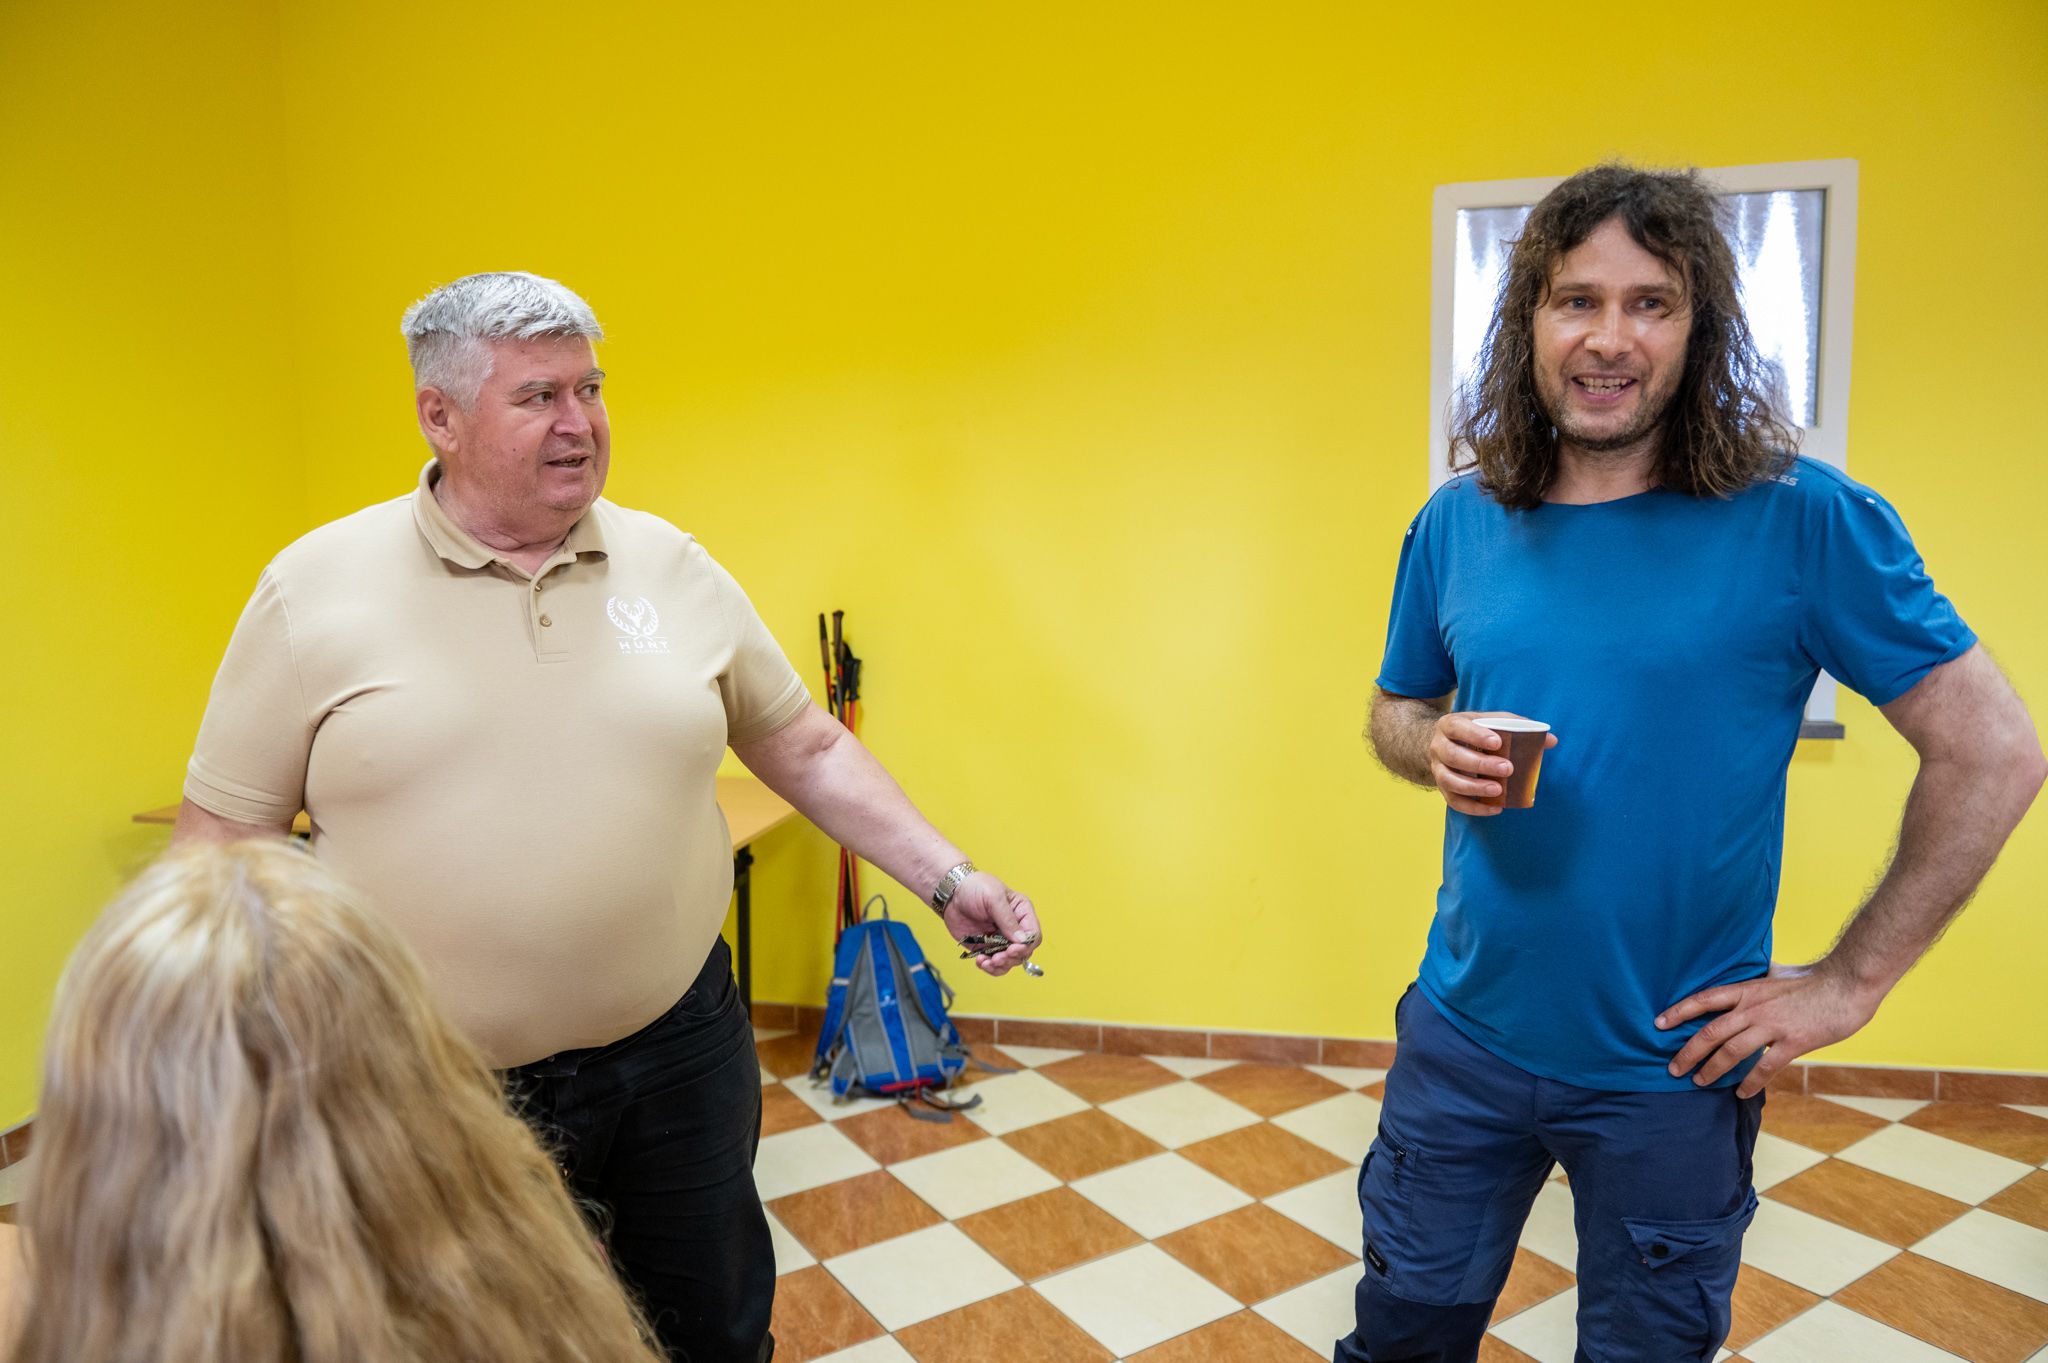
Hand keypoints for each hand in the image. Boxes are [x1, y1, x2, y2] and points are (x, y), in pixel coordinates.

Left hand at [940, 872, 1041, 976]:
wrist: (951, 893)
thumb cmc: (975, 887)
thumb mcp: (993, 897)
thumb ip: (1007, 919)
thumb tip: (1021, 940)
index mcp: (1022, 913)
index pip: (1033, 935)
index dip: (1026, 946)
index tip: (1012, 949)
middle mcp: (1014, 928)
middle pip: (1023, 952)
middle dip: (1011, 957)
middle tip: (997, 957)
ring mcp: (1000, 939)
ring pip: (1009, 961)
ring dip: (1000, 965)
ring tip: (987, 962)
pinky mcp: (986, 947)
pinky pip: (994, 964)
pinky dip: (989, 967)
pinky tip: (981, 961)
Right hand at [1430, 712, 1557, 816]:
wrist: (1445, 742)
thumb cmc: (1475, 731)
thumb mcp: (1492, 721)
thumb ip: (1519, 727)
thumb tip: (1551, 740)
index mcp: (1450, 725)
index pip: (1458, 728)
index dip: (1476, 736)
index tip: (1498, 742)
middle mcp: (1438, 747)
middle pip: (1453, 756)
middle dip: (1480, 764)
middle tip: (1507, 769)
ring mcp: (1437, 769)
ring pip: (1449, 780)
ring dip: (1474, 788)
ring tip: (1498, 791)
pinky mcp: (1442, 788)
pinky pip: (1454, 802)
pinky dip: (1474, 808)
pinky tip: (1495, 809)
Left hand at [1657, 962, 1882, 1097]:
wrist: (1847, 984)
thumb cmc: (1814, 978)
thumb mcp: (1777, 972)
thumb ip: (1758, 977)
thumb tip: (1749, 973)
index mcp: (1748, 989)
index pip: (1704, 999)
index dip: (1678, 1011)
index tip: (1658, 1023)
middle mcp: (1753, 1007)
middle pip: (1710, 1032)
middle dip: (1687, 1052)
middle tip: (1673, 1068)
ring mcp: (1772, 1025)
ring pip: (1731, 1052)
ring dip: (1712, 1070)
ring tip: (1699, 1082)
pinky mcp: (1793, 1042)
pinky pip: (1765, 1067)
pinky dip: (1750, 1082)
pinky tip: (1740, 1093)